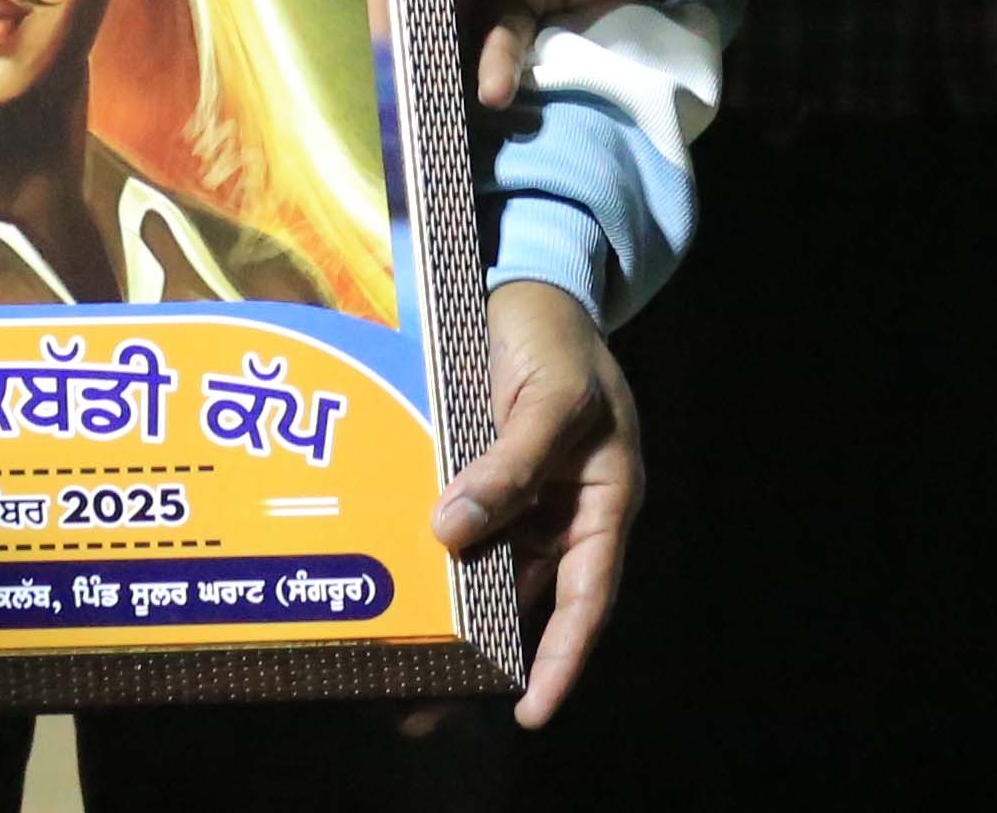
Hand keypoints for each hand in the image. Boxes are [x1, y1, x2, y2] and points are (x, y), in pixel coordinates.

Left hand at [433, 278, 643, 728]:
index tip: (531, 711)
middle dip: (484, 659)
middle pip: (526, 602)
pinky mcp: (481, 482)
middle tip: (427, 707)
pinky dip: (431, 567)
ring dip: (449, 620)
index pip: (586, 598)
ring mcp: (521, 501)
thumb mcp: (552, 397)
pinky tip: (393, 595)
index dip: (561, 660)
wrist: (529, 284)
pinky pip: (459, 536)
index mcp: (603, 501)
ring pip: (486, 576)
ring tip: (399, 673)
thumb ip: (509, 465)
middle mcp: (562, 514)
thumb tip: (452, 532)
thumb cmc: (559, 337)